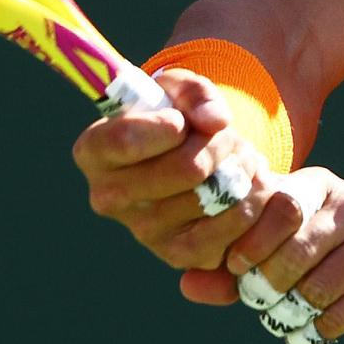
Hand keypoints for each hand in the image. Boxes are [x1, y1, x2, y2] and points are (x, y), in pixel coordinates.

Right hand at [70, 68, 285, 269]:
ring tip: (238, 156)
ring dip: (240, 169)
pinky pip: (230, 227)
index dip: (166, 127)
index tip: (182, 121)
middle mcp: (108, 197)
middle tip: (226, 135)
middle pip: (186, 168)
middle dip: (219, 143)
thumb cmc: (174, 116)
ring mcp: (143, 231)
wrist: (188, 158)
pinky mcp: (178, 254)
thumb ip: (196, 94)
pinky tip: (242, 184)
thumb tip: (215, 122)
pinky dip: (249, 200)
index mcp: (94, 151)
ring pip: (214, 196)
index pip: (125, 140)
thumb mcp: (178, 89)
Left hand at [225, 167, 343, 343]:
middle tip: (259, 300)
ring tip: (287, 317)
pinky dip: (321, 327)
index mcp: (317, 186)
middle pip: (296, 245)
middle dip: (269, 281)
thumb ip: (233, 269)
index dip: (250, 238)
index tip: (236, 266)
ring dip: (294, 310)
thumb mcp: (281, 254)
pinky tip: (314, 330)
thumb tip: (186, 285)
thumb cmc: (324, 264)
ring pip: (319, 282)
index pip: (278, 202)